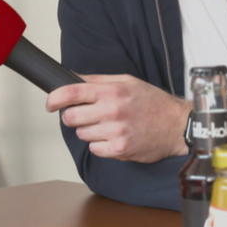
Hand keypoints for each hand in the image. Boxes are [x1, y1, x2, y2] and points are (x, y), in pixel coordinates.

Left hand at [46, 74, 191, 162]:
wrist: (177, 125)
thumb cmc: (153, 102)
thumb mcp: (126, 81)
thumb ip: (97, 80)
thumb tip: (71, 77)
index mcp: (112, 91)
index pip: (71, 92)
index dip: (54, 98)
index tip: (50, 103)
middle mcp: (112, 111)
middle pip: (71, 117)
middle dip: (74, 117)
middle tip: (87, 115)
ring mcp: (116, 132)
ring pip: (82, 134)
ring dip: (89, 131)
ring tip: (108, 125)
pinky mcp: (120, 149)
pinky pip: (94, 149)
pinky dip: (100, 145)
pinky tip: (114, 137)